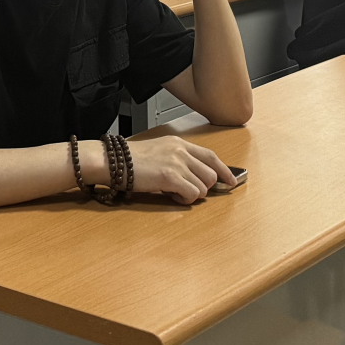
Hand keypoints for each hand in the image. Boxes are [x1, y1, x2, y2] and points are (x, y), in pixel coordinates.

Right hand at [121, 135, 237, 202]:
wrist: (113, 161)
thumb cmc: (131, 160)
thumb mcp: (158, 151)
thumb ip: (177, 159)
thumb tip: (192, 176)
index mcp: (179, 143)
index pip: (210, 156)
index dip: (224, 170)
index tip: (231, 180)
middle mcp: (181, 151)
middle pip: (211, 174)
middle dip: (205, 187)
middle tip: (190, 192)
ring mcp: (177, 163)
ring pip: (204, 186)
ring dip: (193, 194)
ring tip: (176, 193)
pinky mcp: (170, 176)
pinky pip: (193, 194)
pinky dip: (186, 200)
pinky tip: (173, 196)